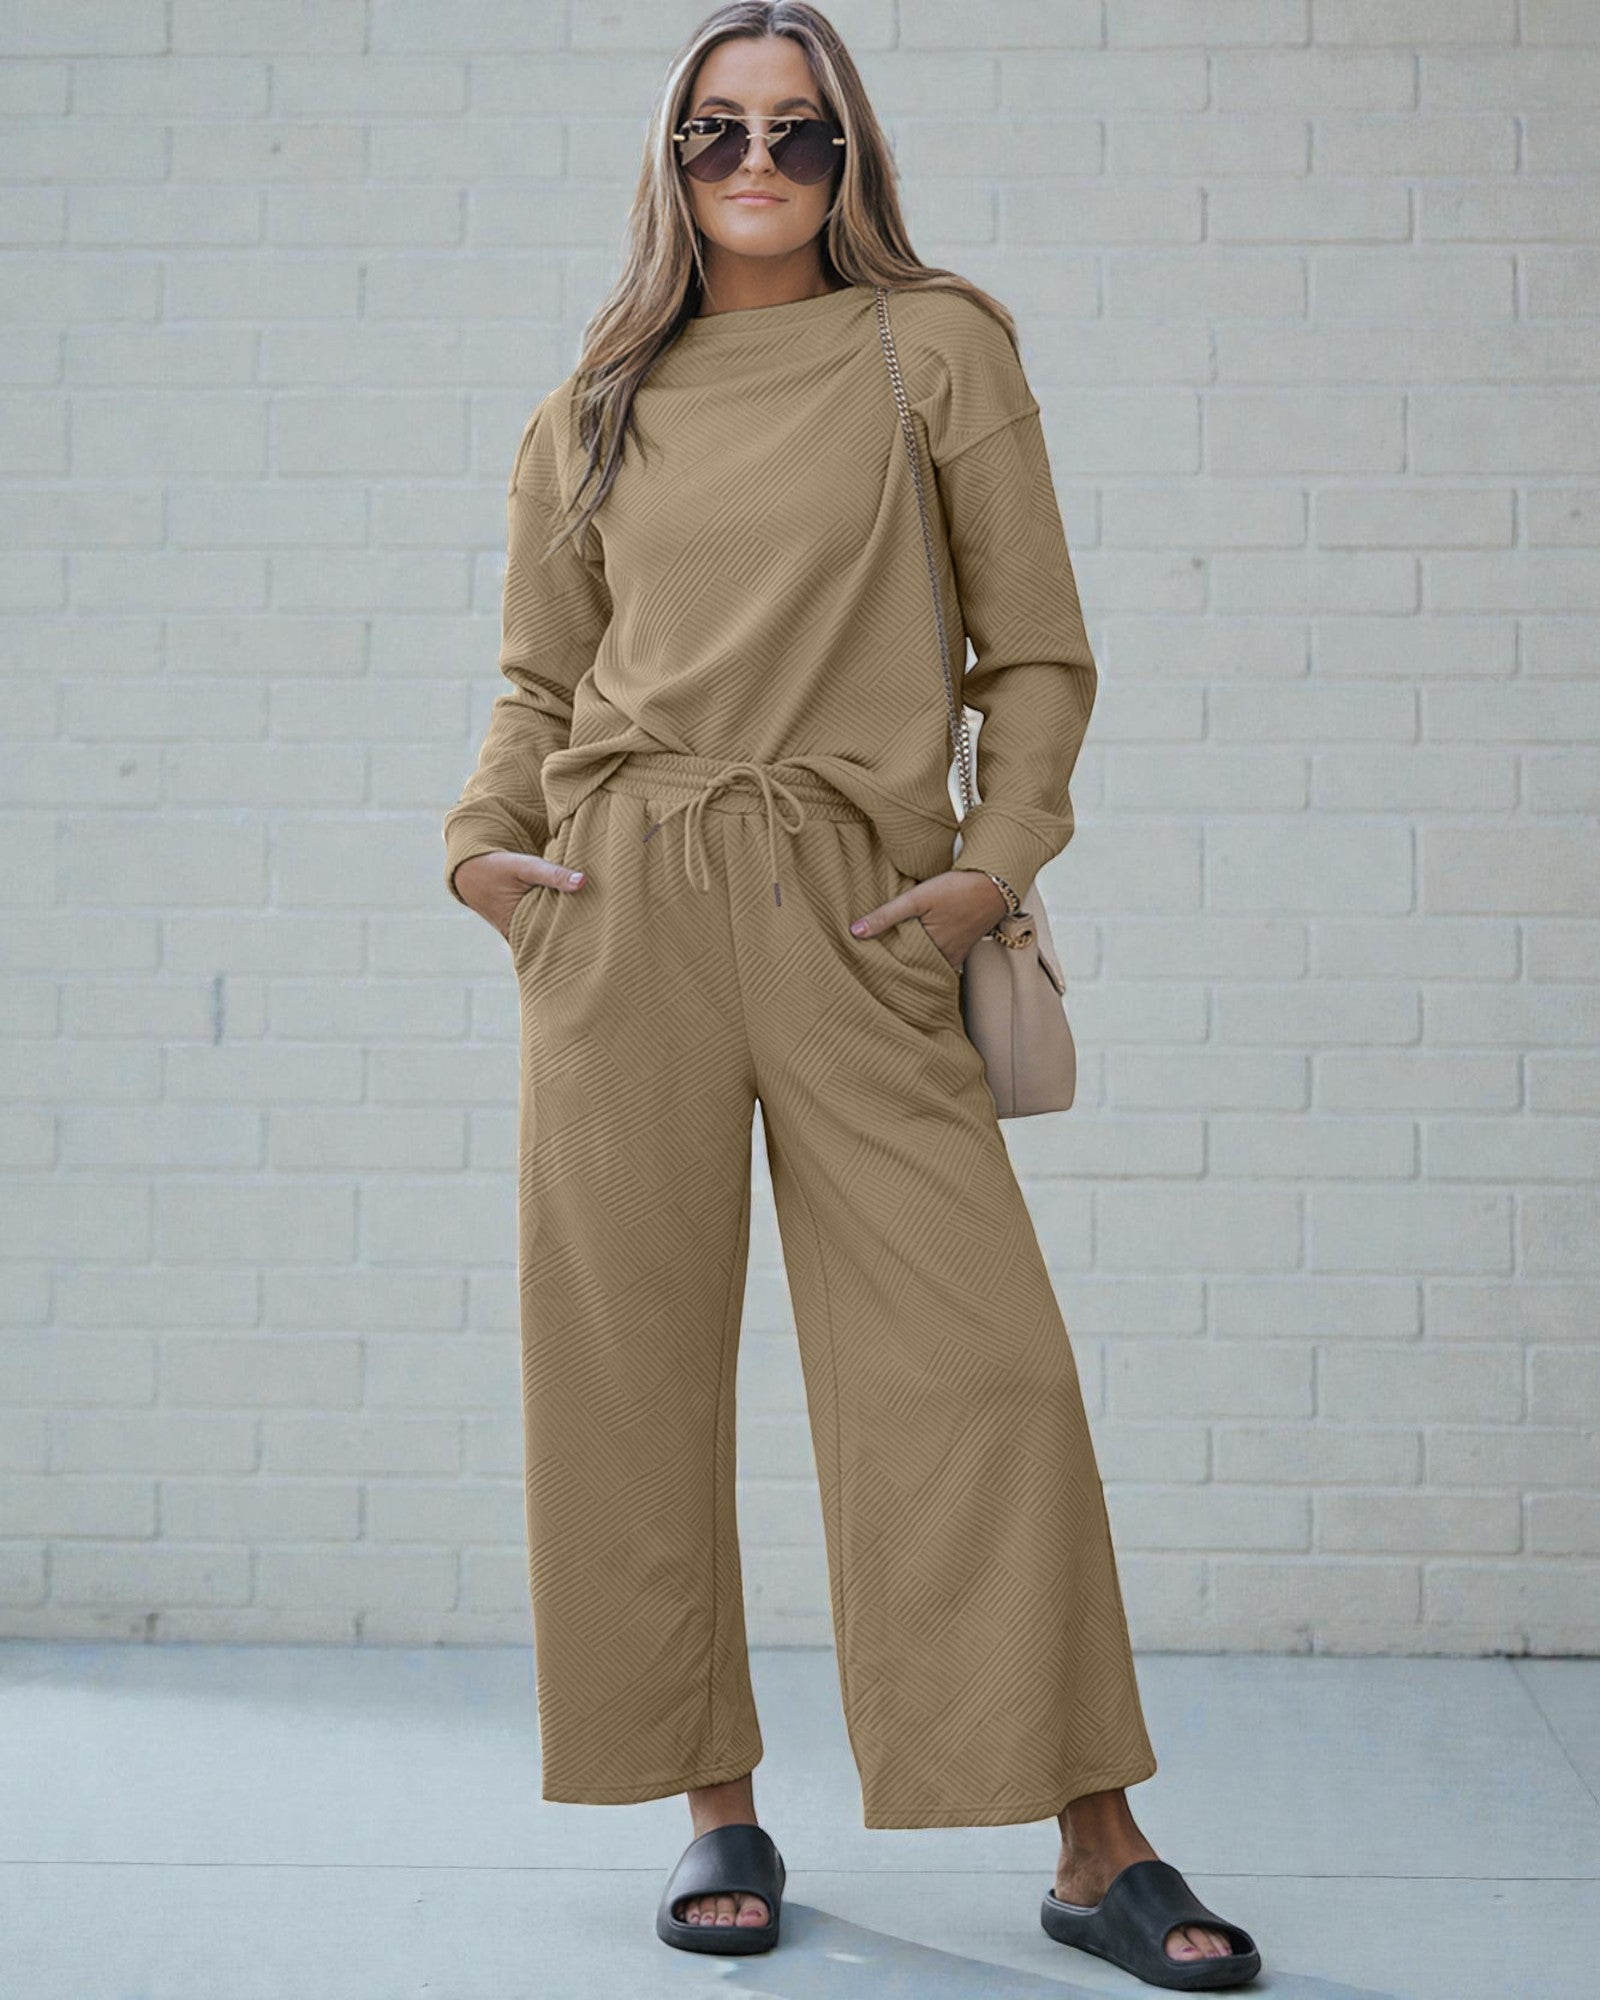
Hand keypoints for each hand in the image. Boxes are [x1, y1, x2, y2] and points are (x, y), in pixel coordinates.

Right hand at [456, 850, 585, 942]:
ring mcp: (519, 934)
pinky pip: (543, 933)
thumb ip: (553, 874)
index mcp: (517, 927)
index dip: (573, 945)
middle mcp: (518, 936)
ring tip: (594, 941)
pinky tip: (579, 930)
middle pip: (551, 945)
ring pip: (547, 940)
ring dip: (565, 937)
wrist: (472, 870)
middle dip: (572, 945)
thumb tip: (583, 881)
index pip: (552, 944)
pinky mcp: (522, 927)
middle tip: (602, 947)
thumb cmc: (499, 867)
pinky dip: (557, 930)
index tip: (597, 947)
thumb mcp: (525, 866)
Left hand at [848, 868, 1008, 970]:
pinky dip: (929, 958)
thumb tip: (855, 931)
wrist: (995, 885)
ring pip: (927, 964)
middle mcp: (942, 957)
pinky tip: (920, 950)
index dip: (880, 963)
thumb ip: (886, 915)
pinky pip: (941, 960)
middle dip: (895, 965)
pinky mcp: (962, 948)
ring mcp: (954, 955)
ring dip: (912, 961)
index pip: (897, 963)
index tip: (864, 964)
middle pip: (912, 965)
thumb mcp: (917, 898)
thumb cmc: (958, 889)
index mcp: (929, 948)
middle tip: (872, 965)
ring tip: (891, 958)